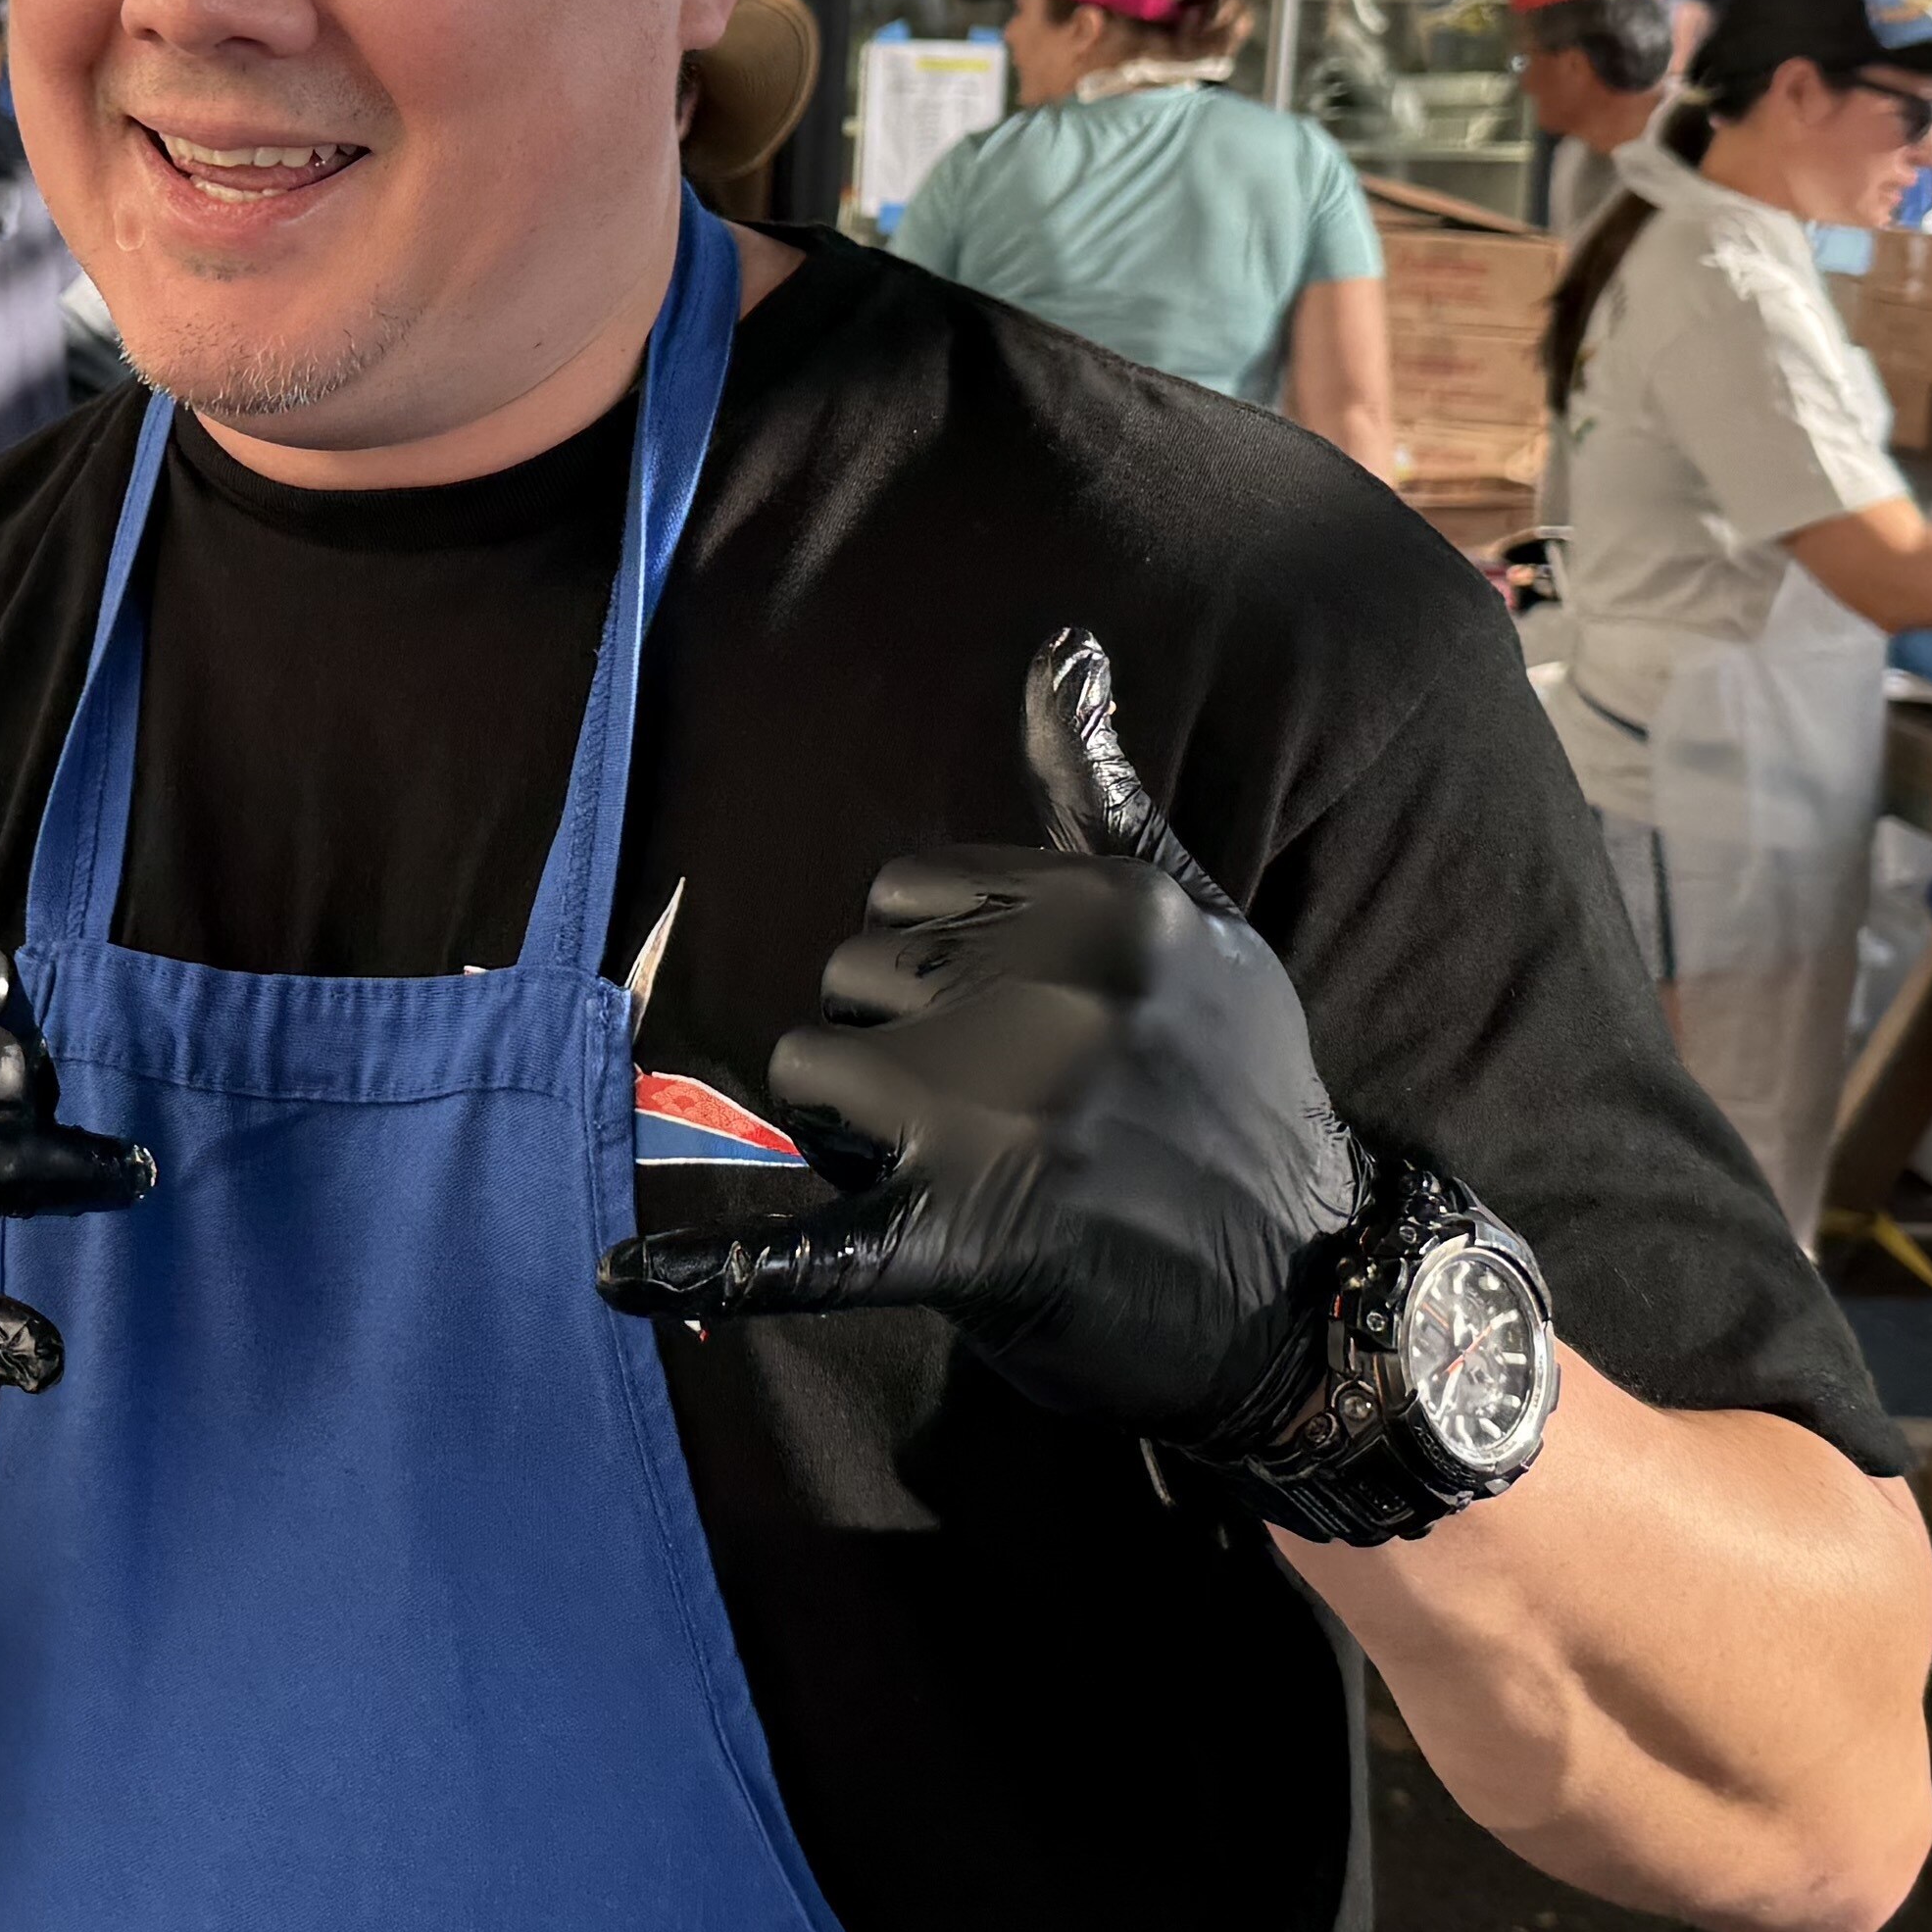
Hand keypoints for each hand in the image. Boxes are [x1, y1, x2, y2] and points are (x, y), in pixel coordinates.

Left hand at [596, 628, 1364, 1457]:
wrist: (1308, 1292)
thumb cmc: (1235, 1092)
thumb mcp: (1191, 925)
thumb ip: (1098, 792)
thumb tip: (1060, 639)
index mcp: (1100, 904)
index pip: (904, 886)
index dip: (932, 959)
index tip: (1006, 1019)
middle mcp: (1050, 994)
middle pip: (855, 972)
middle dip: (892, 1036)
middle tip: (998, 1113)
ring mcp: (1004, 1118)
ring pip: (814, 1071)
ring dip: (855, 1121)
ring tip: (965, 1171)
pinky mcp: (964, 1238)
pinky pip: (806, 1242)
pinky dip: (713, 1265)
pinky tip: (623, 1272)